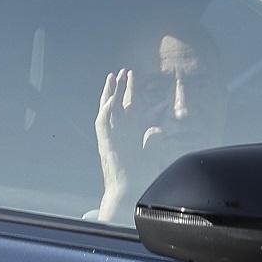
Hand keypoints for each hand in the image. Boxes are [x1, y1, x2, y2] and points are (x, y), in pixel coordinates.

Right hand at [95, 68, 150, 222]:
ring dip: (109, 94)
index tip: (136, 78)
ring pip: (107, 110)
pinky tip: (111, 99)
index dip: (134, 94)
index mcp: (129, 133)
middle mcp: (119, 132)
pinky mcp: (105, 142)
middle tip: (123, 71)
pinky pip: (103, 124)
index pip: (132, 108)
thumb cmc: (139, 175)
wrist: (128, 190)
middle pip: (118, 105)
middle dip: (120, 88)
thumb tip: (157, 128)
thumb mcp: (150, 154)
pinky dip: (106, 111)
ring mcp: (111, 136)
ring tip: (112, 77)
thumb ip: (153, 141)